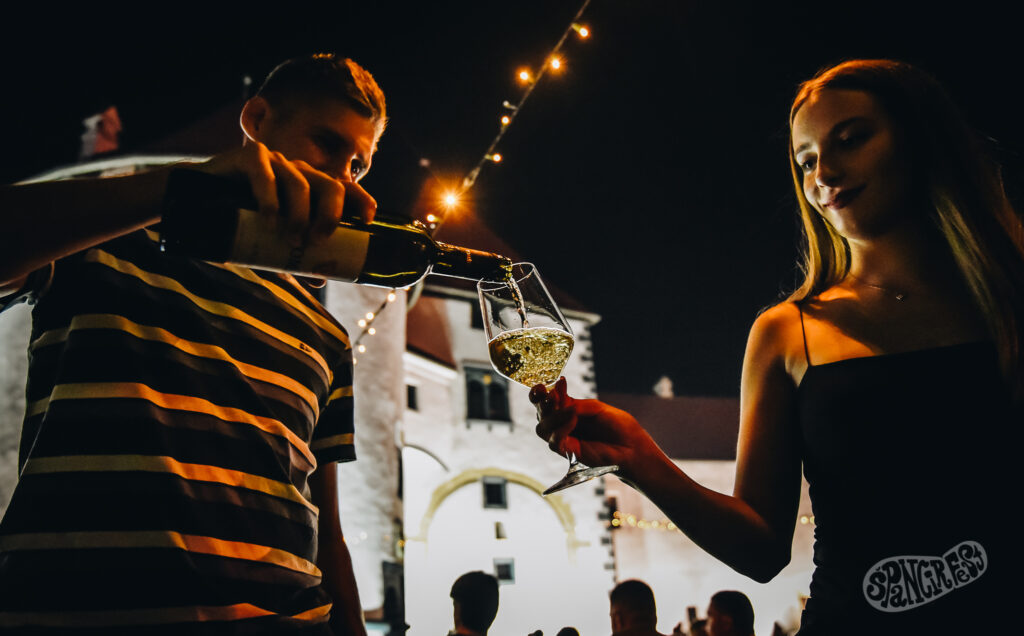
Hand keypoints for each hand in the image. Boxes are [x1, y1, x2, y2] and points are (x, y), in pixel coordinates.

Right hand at [195, 142, 376, 247]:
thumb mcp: (273, 240)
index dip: (361, 201)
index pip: (345, 189)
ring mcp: (275, 161)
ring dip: (299, 214)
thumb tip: (321, 279)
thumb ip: (295, 256)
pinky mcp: (249, 157)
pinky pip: (265, 175)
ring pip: (299, 183)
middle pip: (328, 185)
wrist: (198, 200)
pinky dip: (270, 200)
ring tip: (291, 241)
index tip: (368, 221)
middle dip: (330, 214)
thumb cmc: (244, 220)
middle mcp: (297, 171)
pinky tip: (269, 221)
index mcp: (311, 187)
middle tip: (320, 239)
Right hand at [530, 377, 659, 480]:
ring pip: (542, 428)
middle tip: (551, 395)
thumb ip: (576, 405)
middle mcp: (562, 424)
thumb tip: (557, 397)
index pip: (545, 401)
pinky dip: (561, 429)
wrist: (631, 445)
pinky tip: (573, 420)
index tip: (542, 386)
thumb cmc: (617, 425)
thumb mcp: (596, 407)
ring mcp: (564, 439)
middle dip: (541, 403)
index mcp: (567, 409)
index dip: (538, 393)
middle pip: (540, 414)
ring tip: (570, 411)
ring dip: (552, 417)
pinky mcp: (569, 452)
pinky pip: (554, 442)